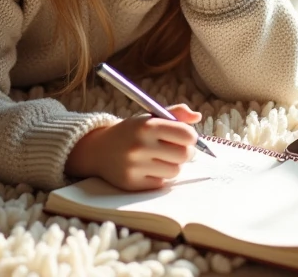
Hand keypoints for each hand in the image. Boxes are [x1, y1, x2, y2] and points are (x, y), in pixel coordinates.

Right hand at [65, 104, 202, 190]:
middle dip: (186, 153)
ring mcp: (135, 165)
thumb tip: (197, 116)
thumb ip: (174, 114)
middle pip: (184, 155)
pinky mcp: (132, 183)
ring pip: (175, 171)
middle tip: (179, 150)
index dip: (191, 137)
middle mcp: (140, 145)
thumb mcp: (149, 117)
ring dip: (173, 165)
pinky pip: (161, 183)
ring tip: (162, 159)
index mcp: (147, 125)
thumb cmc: (131, 132)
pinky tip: (150, 169)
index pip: (186, 135)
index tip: (186, 138)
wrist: (99, 149)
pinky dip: (160, 177)